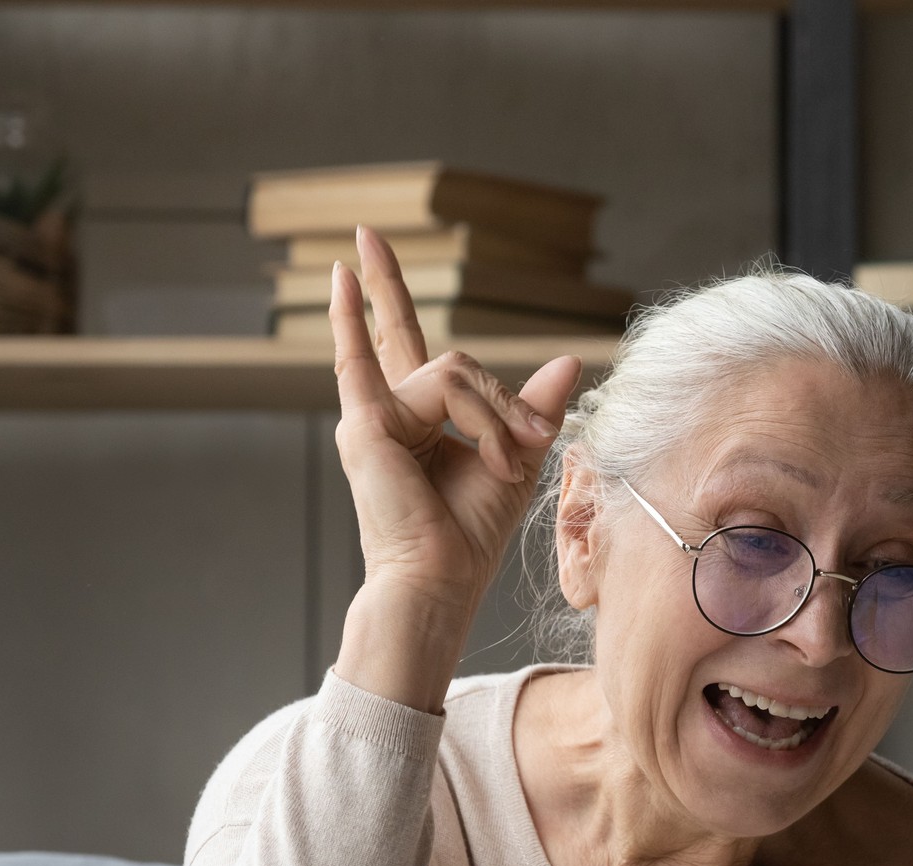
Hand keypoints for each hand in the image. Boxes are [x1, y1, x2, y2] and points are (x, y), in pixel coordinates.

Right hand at [329, 228, 580, 708]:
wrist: (442, 578)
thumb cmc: (470, 535)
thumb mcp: (518, 458)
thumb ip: (534, 408)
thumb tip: (569, 361)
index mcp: (412, 418)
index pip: (399, 343)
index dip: (382, 297)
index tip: (363, 250)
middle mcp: (385, 410)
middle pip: (405, 334)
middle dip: (386, 282)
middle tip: (376, 239)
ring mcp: (372, 415)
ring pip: (456, 372)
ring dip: (500, 416)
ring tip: (508, 464)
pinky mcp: (368, 424)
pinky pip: (419, 377)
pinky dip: (425, 365)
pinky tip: (343, 276)